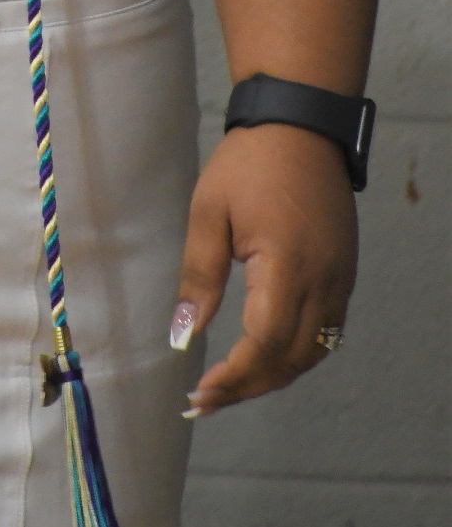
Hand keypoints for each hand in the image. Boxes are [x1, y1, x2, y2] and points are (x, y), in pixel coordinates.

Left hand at [172, 123, 355, 413]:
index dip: (235, 376)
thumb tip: (183, 336)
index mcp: (288, 267)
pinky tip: (265, 355)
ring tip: (230, 386)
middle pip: (292, 359)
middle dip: (249, 386)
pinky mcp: (344, 275)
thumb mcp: (209, 212)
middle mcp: (324, 283)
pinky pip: (326, 333)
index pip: (265, 344)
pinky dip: (295, 354)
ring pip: (313, 353)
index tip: (200, 393)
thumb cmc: (248, 163)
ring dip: (273, 375)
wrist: (299, 124)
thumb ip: (199, 276)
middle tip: (206, 401)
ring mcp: (340, 281)